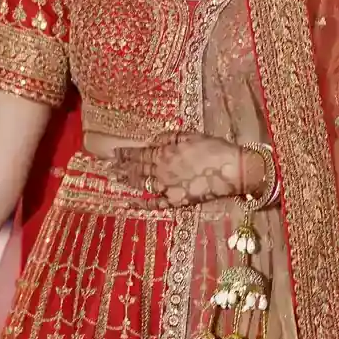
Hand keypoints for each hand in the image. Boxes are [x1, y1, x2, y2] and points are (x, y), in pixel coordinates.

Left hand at [110, 133, 244, 206]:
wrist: (232, 169)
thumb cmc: (214, 149)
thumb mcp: (190, 135)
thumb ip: (169, 137)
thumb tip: (152, 140)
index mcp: (164, 152)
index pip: (139, 153)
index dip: (125, 153)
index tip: (112, 153)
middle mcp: (161, 170)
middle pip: (137, 168)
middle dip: (121, 166)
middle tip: (106, 166)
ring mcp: (167, 187)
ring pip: (141, 183)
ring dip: (126, 180)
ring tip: (112, 178)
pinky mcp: (176, 201)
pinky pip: (154, 203)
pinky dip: (140, 203)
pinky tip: (127, 202)